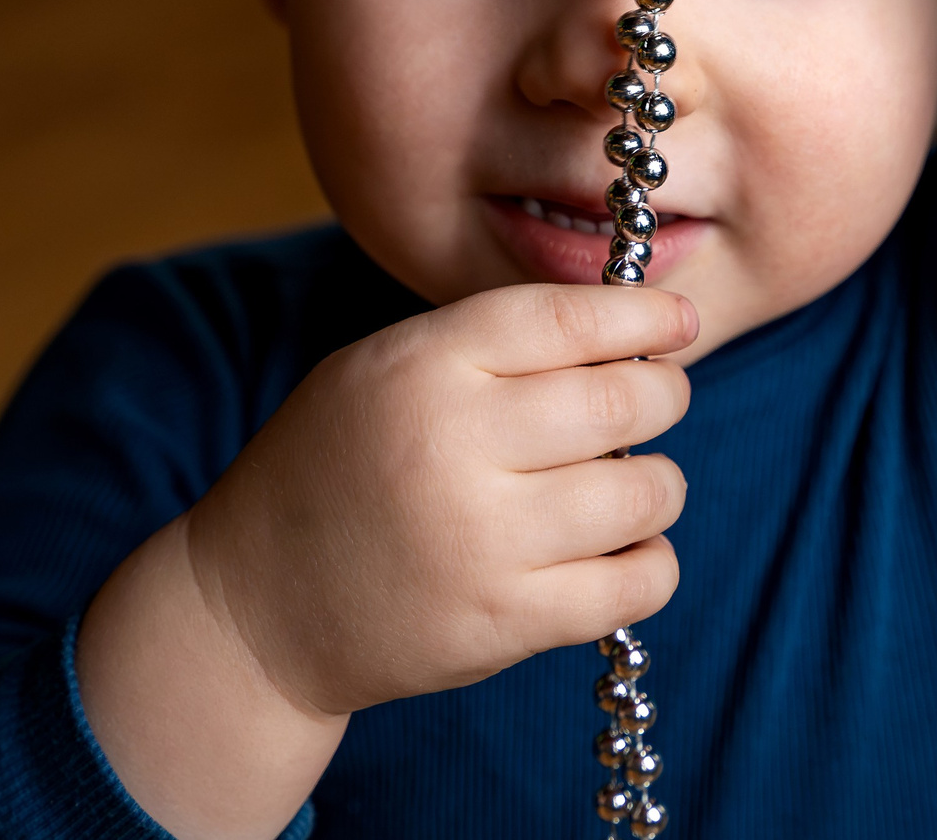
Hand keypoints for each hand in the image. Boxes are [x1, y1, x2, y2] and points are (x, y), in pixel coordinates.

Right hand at [77, 283, 698, 839]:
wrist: (257, 606)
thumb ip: (487, 345)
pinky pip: (638, 582)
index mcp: (423, 367)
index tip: (679, 321)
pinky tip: (621, 550)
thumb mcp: (380, 369)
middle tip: (654, 400)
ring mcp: (484, 540)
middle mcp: (455, 446)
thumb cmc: (335, 468)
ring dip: (657, 482)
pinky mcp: (507, 623)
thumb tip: (625, 332)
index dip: (640, 314)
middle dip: (662, 394)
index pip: (566, 319)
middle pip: (622, 399)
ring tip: (625, 483)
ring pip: (646, 492)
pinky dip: (651, 561)